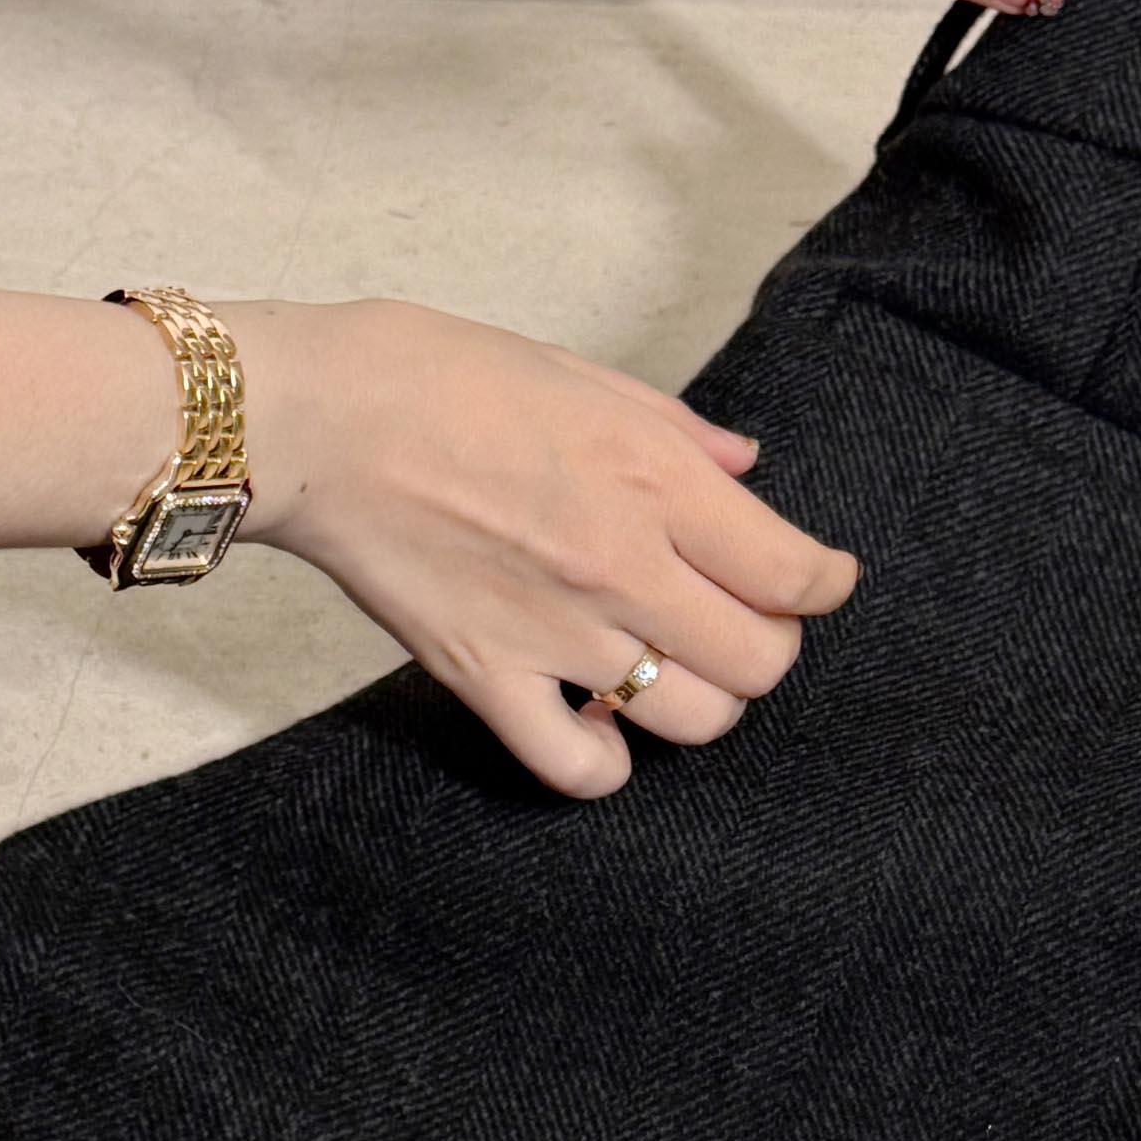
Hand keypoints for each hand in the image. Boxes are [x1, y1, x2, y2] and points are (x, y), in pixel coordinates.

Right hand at [232, 294, 857, 799]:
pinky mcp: (486, 678)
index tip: (818, 580)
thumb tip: (743, 465)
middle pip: (760, 662)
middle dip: (767, 646)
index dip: (825, 584)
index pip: (794, 572)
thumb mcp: (579, 374)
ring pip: (693, 721)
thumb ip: (675, 430)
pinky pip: (577, 766)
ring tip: (670, 669)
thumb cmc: (435, 376)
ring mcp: (555, 633)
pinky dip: (604, 762)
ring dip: (697, 702)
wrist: (315, 419)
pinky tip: (598, 724)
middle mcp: (621, 566)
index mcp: (654, 479)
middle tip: (737, 622)